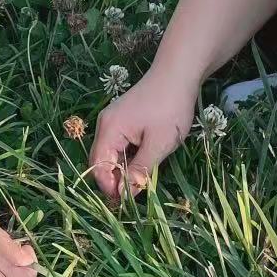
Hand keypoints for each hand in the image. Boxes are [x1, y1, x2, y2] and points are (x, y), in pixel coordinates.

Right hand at [88, 67, 200, 200]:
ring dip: (123, 169)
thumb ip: (141, 170)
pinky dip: (128, 157)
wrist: (178, 73)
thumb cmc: (170, 107)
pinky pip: (119, 144)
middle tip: (135, 196)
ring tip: (142, 182)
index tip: (125, 203)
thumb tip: (127, 194)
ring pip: (111, 153)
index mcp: (109, 130)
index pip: (98, 166)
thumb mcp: (159, 143)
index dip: (109, 187)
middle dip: (115, 180)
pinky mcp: (123, 119)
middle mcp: (105, 125)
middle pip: (102, 160)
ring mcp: (113, 120)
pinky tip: (144, 163)